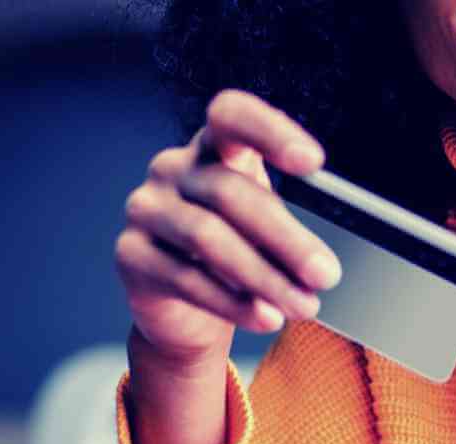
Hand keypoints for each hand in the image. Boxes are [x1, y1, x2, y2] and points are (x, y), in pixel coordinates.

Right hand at [115, 90, 342, 365]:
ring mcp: (146, 209)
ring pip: (207, 238)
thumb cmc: (230, 256)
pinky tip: (265, 316)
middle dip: (286, 238)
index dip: (269, 131)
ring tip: (301, 304)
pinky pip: (186, 279)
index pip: (230, 116)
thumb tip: (319, 265)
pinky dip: (233, 303)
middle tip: (324, 274)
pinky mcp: (131, 254)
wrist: (184, 311)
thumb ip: (285, 232)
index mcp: (211, 148)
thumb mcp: (263, 232)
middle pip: (229, 192)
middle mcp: (172, 168)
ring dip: (264, 277)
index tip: (313, 162)